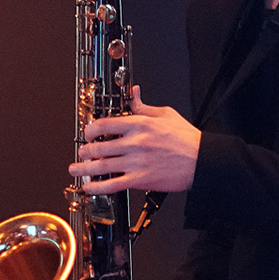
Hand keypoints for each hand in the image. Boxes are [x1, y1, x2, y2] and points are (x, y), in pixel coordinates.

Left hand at [69, 86, 199, 194]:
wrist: (202, 161)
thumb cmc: (187, 139)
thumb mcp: (165, 114)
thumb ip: (143, 106)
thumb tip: (133, 93)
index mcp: (140, 124)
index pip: (105, 124)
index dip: (90, 129)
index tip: (87, 132)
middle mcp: (135, 143)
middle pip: (99, 146)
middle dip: (84, 150)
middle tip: (81, 152)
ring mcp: (136, 162)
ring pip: (102, 165)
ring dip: (83, 169)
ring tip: (75, 169)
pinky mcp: (141, 179)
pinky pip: (113, 185)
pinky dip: (97, 187)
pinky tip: (89, 187)